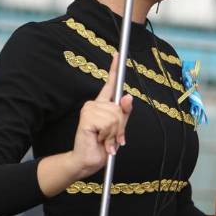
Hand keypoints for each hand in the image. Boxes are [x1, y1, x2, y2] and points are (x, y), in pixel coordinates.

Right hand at [70, 53, 132, 177]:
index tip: (117, 54)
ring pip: (115, 116)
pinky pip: (108, 123)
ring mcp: (89, 109)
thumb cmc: (102, 147)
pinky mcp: (87, 117)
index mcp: (102, 105)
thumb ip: (124, 114)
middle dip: (120, 127)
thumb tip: (128, 97)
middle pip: (119, 108)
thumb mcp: (118, 130)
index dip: (114, 69)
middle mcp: (94, 104)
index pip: (109, 85)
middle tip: (111, 139)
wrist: (87, 161)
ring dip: (113, 133)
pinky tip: (99, 140)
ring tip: (104, 140)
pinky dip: (107, 136)